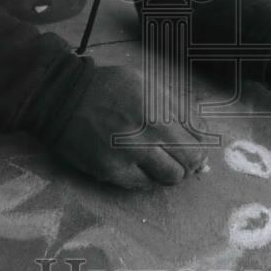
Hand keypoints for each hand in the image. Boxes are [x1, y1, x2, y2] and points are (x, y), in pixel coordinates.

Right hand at [49, 65, 208, 188]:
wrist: (63, 97)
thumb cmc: (112, 87)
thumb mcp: (151, 85)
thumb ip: (181, 109)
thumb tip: (206, 139)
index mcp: (160, 109)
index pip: (200, 139)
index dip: (199, 144)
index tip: (191, 144)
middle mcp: (147, 133)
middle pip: (190, 162)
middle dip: (190, 161)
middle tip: (177, 155)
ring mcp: (128, 154)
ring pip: (171, 178)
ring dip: (170, 171)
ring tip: (157, 160)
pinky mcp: (110, 170)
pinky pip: (144, 185)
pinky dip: (146, 177)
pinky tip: (136, 163)